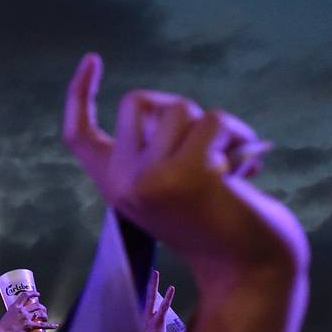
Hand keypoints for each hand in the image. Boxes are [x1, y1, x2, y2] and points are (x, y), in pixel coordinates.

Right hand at [0, 292, 55, 331]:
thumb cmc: (2, 326)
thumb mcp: (8, 315)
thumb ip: (14, 314)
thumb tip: (19, 316)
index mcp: (15, 306)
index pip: (25, 295)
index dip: (33, 293)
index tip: (37, 294)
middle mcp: (22, 310)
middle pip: (36, 305)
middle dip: (42, 307)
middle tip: (43, 310)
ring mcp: (26, 318)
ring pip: (40, 313)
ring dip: (45, 315)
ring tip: (45, 318)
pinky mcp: (29, 326)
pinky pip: (42, 325)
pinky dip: (50, 325)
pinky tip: (55, 325)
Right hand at [63, 54, 306, 278]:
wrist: (252, 271)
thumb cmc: (221, 225)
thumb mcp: (174, 188)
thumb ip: (158, 155)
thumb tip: (165, 110)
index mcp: (116, 188)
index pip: (79, 136)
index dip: (79, 95)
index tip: (92, 60)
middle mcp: (124, 185)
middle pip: (136, 103)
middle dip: (179, 111)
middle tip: (207, 148)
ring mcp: (151, 180)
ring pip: (178, 108)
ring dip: (216, 127)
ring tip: (230, 164)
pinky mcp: (187, 176)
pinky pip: (214, 121)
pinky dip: (239, 135)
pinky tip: (247, 170)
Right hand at [145, 269, 176, 331]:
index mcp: (144, 320)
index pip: (148, 304)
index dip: (150, 293)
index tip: (151, 283)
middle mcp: (145, 316)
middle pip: (148, 296)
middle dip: (151, 284)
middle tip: (154, 271)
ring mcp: (150, 318)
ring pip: (152, 297)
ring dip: (153, 284)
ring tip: (155, 272)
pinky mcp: (157, 322)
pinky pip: (163, 307)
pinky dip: (167, 297)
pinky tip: (171, 288)